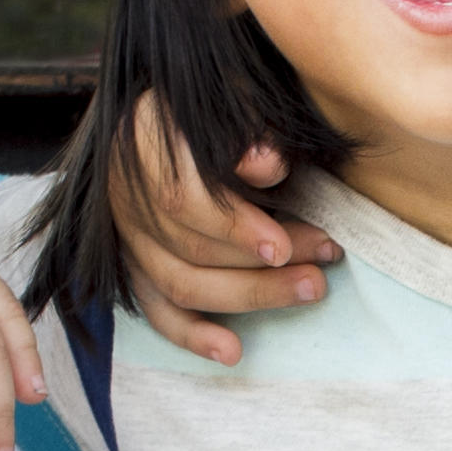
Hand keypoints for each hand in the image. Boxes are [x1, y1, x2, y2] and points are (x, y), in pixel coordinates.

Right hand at [105, 106, 337, 365]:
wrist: (173, 115)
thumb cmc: (213, 105)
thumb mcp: (227, 99)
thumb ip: (247, 127)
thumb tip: (268, 164)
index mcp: (140, 141)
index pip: (179, 198)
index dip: (232, 225)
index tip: (284, 244)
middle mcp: (125, 193)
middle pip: (188, 247)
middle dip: (263, 261)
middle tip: (327, 254)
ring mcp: (128, 235)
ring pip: (180, 283)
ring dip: (250, 294)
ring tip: (310, 288)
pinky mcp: (135, 267)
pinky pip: (158, 311)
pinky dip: (193, 335)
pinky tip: (233, 351)